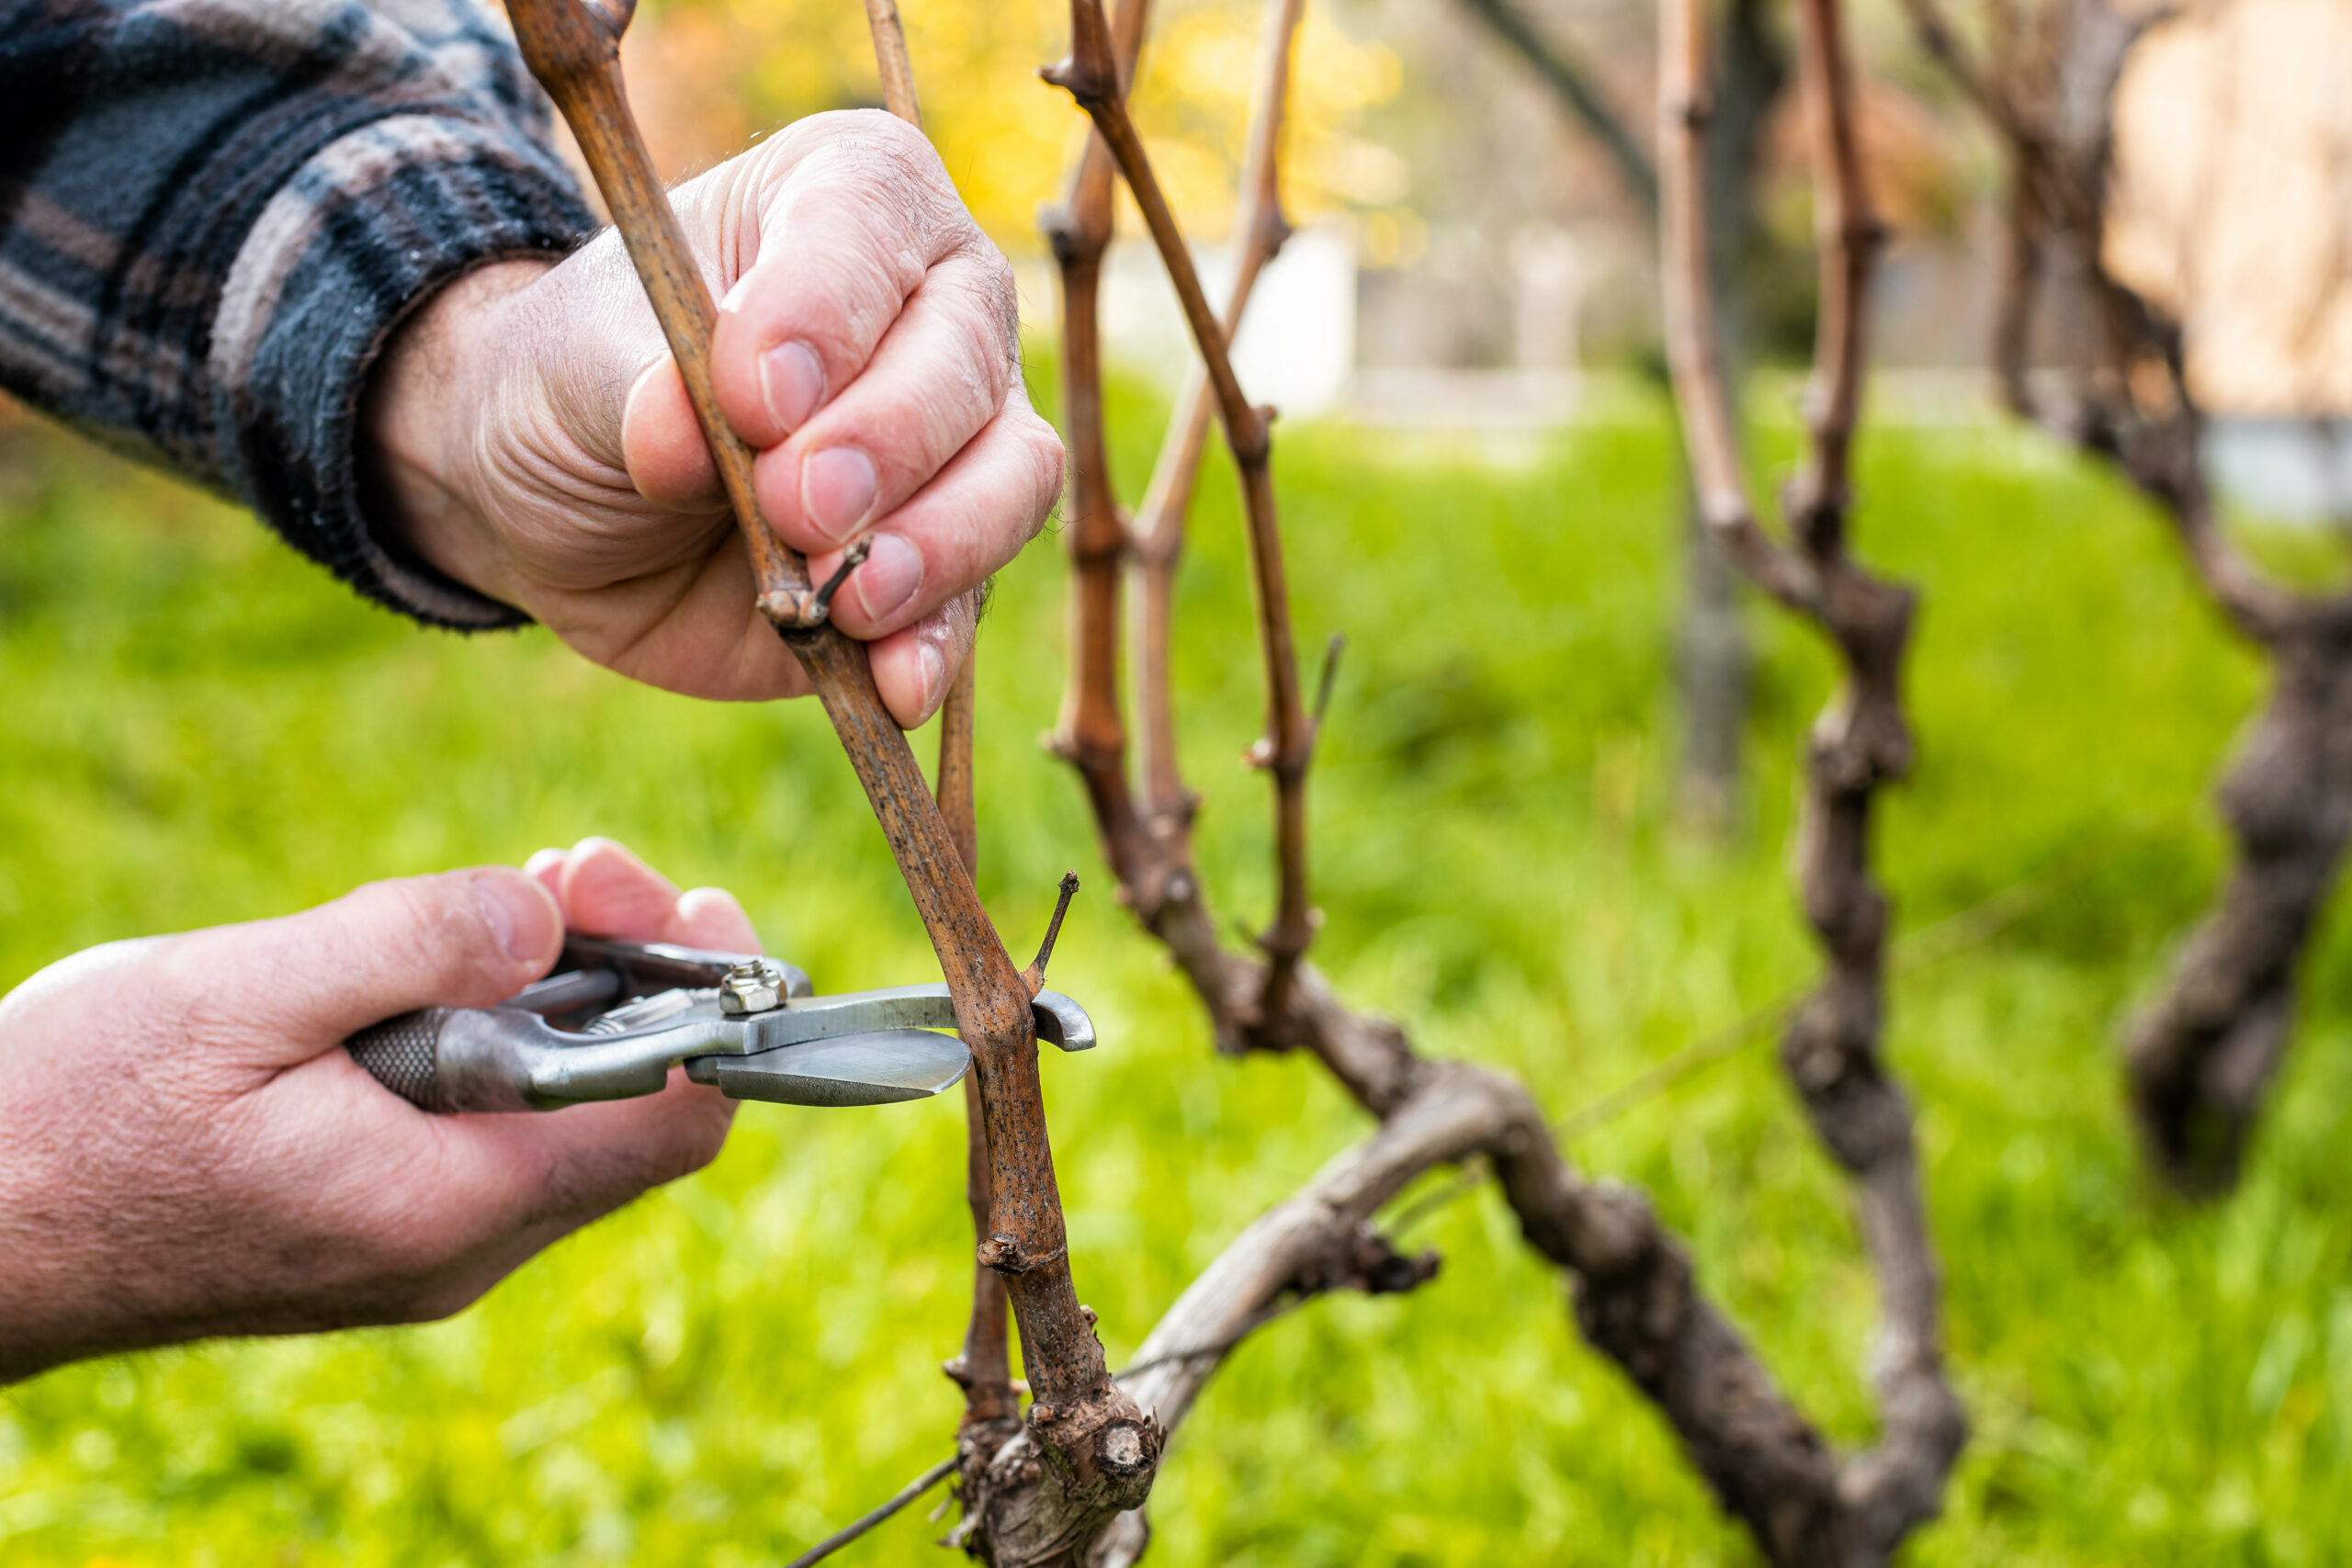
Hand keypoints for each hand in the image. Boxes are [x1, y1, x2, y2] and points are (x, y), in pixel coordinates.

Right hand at [0, 838, 750, 1383]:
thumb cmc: (71, 1115)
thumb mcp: (239, 994)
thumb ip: (408, 947)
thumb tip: (547, 916)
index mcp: (447, 1200)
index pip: (674, 1121)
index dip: (713, 999)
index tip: (685, 896)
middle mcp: (459, 1248)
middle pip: (632, 1113)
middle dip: (635, 973)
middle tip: (578, 867)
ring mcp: (420, 1250)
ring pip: (563, 1117)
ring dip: (568, 999)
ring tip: (522, 897)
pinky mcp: (377, 1231)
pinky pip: (493, 1133)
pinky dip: (504, 1042)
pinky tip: (453, 968)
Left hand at [364, 110, 1064, 726]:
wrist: (561, 504)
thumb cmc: (576, 384)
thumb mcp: (569, 362)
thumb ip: (632, 383)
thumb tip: (681, 434)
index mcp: (846, 199)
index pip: (871, 224)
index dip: (824, 312)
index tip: (753, 397)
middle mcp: (933, 304)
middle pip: (967, 359)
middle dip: (888, 442)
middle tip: (797, 505)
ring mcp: (955, 440)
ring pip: (1012, 475)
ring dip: (935, 545)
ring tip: (843, 597)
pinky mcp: (943, 563)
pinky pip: (975, 601)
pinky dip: (935, 645)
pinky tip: (889, 682)